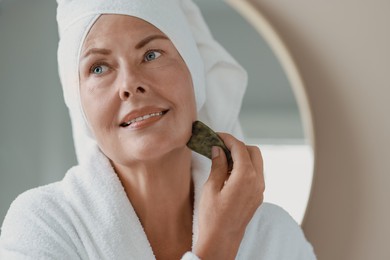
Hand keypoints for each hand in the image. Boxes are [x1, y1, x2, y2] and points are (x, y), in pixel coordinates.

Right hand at [194, 133, 264, 259]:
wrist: (221, 240)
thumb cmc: (213, 217)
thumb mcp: (211, 188)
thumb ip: (218, 165)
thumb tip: (219, 149)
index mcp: (246, 177)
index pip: (240, 148)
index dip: (228, 139)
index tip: (217, 135)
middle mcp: (257, 182)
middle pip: (253, 152)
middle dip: (238, 146)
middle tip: (220, 147)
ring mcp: (259, 190)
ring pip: (256, 163)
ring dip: (242, 157)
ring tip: (223, 160)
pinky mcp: (257, 196)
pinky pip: (255, 174)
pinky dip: (245, 168)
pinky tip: (229, 173)